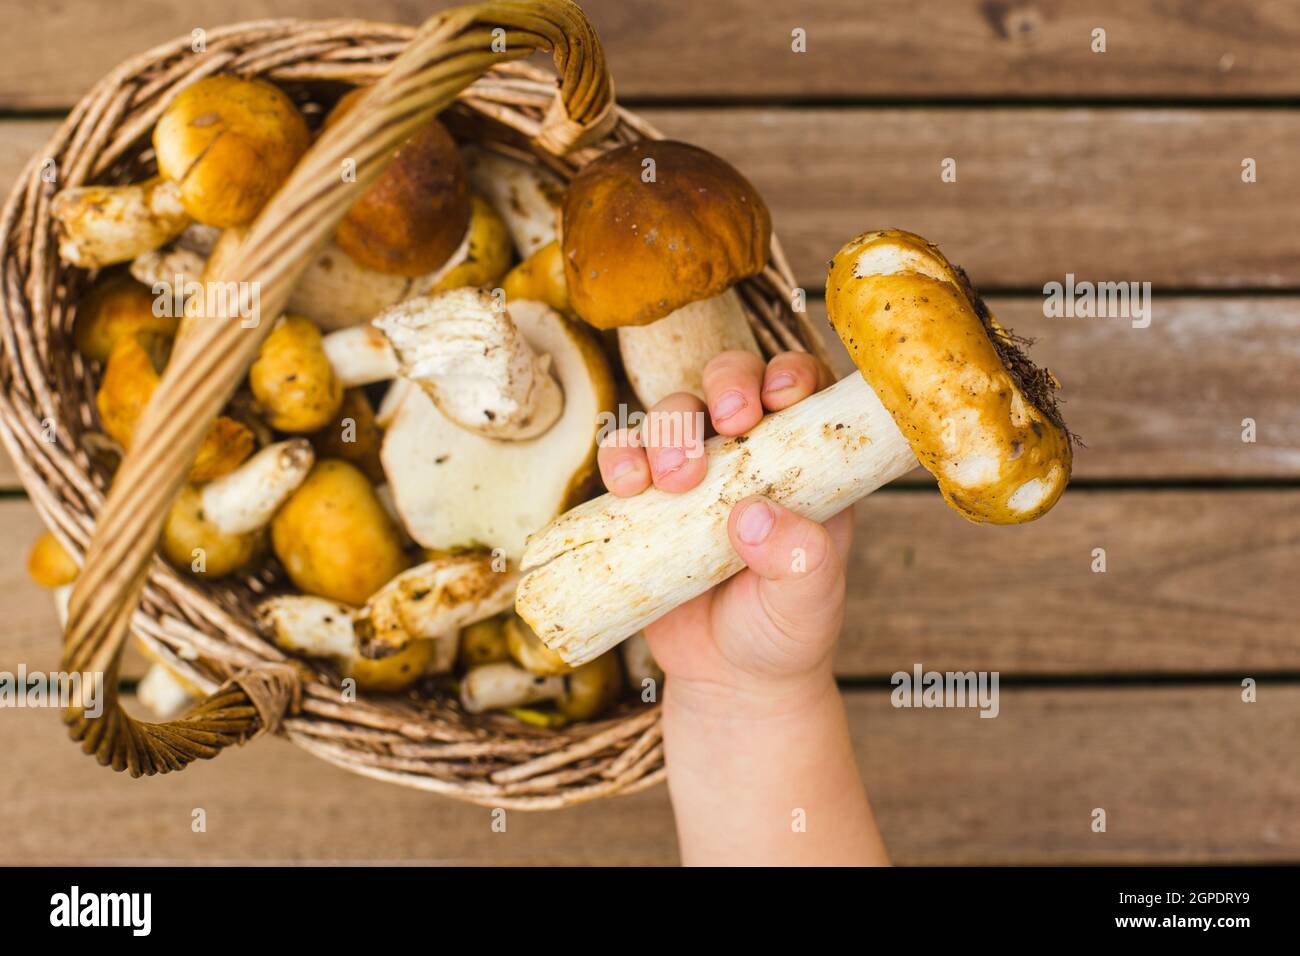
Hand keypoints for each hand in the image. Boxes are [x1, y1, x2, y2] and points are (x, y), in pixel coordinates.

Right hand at [597, 350, 850, 718]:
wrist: (729, 678)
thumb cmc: (785, 631)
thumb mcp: (810, 602)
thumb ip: (800, 561)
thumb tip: (754, 516)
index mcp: (806, 463)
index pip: (805, 389)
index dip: (791, 372)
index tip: (779, 396)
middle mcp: (751, 453)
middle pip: (733, 380)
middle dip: (725, 385)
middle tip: (727, 420)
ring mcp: (696, 472)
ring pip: (674, 410)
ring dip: (668, 425)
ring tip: (671, 479)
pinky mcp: (647, 498)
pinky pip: (625, 453)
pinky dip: (620, 455)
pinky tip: (626, 485)